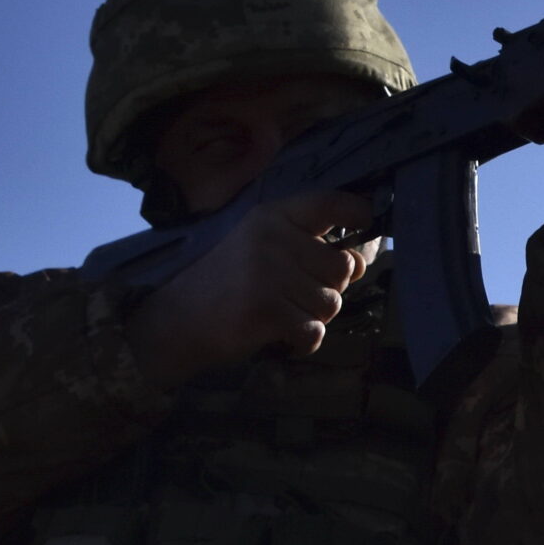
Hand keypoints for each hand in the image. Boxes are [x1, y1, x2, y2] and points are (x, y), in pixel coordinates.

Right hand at [128, 191, 374, 381]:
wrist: (176, 321)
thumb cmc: (227, 286)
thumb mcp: (262, 250)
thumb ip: (310, 250)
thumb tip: (359, 261)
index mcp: (271, 216)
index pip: (328, 203)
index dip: (357, 211)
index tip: (367, 220)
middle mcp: (272, 237)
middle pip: (342, 266)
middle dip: (330, 289)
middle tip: (297, 296)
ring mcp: (268, 271)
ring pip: (331, 302)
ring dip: (314, 317)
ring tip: (281, 313)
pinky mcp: (265, 307)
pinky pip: (314, 330)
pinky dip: (304, 341)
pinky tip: (283, 336)